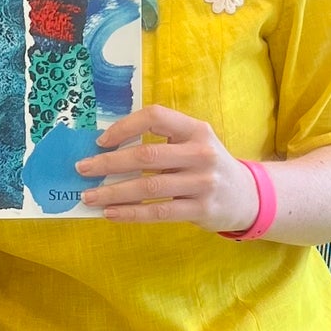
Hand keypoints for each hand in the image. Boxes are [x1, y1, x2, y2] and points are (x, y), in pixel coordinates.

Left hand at [75, 105, 259, 229]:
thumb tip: (107, 149)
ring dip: (113, 192)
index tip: (102, 141)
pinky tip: (110, 213)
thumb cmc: (207, 165)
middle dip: (109, 163)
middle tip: (82, 169)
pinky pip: (158, 212)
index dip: (125, 126)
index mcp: (196, 130)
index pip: (155, 117)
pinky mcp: (201, 210)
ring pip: (148, 187)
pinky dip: (130, 213)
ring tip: (89, 197)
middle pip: (146, 156)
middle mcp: (201, 153)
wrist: (248, 196)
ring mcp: (203, 183)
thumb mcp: (194, 143)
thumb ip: (161, 142)